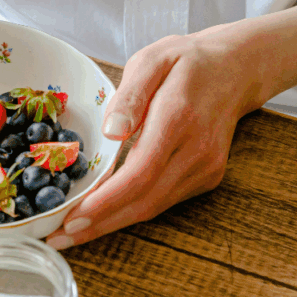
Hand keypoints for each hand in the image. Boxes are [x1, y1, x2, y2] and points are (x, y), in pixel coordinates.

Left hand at [46, 27, 263, 249]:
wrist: (236, 69)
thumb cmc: (186, 61)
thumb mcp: (153, 59)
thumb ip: (130, 94)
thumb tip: (111, 131)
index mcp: (178, 118)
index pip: (140, 172)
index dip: (106, 201)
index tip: (73, 216)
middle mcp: (196, 150)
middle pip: (145, 200)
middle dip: (100, 224)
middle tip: (60, 238)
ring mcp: (205, 168)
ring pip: (154, 207)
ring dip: (112, 224)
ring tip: (73, 233)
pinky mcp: (207, 177)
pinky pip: (164, 201)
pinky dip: (131, 212)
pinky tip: (103, 216)